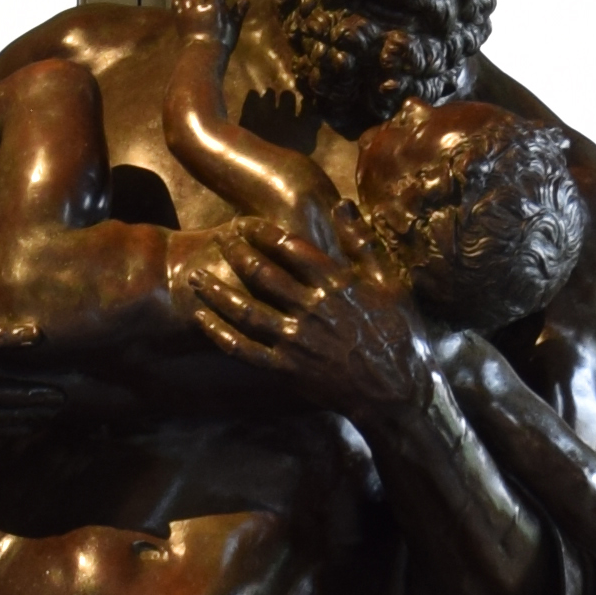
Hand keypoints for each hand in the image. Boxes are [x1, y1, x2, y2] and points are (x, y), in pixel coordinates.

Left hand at [173, 221, 421, 426]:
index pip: (289, 247)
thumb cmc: (400, 335)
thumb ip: (362, 243)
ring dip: (217, 291)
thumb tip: (343, 204)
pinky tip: (201, 319)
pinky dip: (219, 334)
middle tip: (219, 238)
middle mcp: (311, 308)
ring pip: (246, 309)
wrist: (398, 391)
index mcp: (336, 283)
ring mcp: (296, 340)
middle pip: (262, 272)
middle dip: (235, 252)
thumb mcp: (391, 283)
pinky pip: (244, 349)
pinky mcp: (286, 368)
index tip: (243, 222)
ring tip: (196, 275)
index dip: (261, 232)